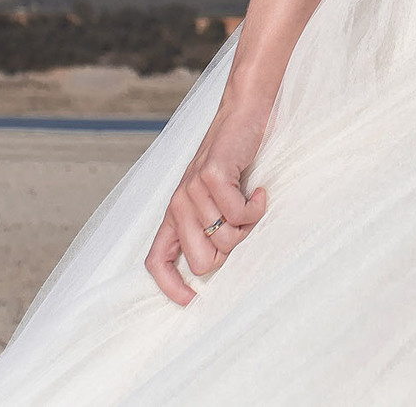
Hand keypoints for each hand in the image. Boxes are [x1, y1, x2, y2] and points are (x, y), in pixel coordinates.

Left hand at [146, 99, 271, 305]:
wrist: (242, 112)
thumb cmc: (233, 159)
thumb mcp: (212, 197)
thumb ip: (208, 226)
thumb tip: (217, 262)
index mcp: (174, 213)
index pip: (156, 260)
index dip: (170, 286)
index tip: (191, 302)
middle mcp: (178, 204)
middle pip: (203, 261)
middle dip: (230, 251)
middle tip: (243, 225)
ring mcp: (193, 189)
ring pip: (227, 238)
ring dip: (248, 225)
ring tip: (251, 201)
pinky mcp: (212, 175)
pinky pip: (240, 214)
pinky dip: (256, 207)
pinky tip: (258, 191)